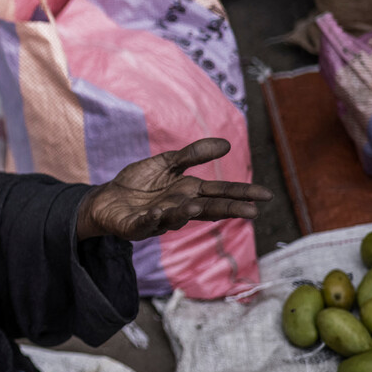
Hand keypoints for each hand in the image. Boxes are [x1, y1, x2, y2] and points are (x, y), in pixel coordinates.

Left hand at [75, 138, 272, 240]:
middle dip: (228, 210)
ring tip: (197, 206)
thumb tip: (227, 144)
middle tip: (252, 212)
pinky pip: (146, 224)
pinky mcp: (136, 227)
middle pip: (207, 209)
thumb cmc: (138, 183)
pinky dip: (151, 219)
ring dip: (186, 212)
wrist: (106, 198)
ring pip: (177, 218)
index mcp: (188, 192)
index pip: (220, 192)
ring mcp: (159, 220)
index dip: (242, 194)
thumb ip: (192, 155)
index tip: (265, 195)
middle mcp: (179, 208)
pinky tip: (156, 211)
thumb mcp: (166, 163)